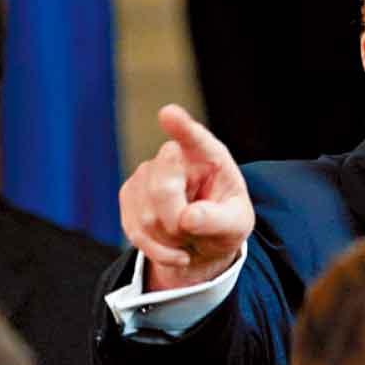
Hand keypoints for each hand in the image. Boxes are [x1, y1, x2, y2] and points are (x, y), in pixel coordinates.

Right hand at [120, 105, 254, 290]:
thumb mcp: (236, 226)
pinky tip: (173, 249)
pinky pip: (135, 230)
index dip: (181, 127)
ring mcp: (146, 173)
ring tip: (186, 237)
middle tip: (194, 231)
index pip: (195, 138)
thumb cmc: (224, 225)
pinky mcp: (129, 195)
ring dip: (169, 239)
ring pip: (147, 216)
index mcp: (210, 156)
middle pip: (162, 189)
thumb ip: (219, 221)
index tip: (169, 114)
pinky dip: (157, 250)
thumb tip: (188, 218)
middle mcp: (175, 157)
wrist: (200, 242)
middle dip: (178, 223)